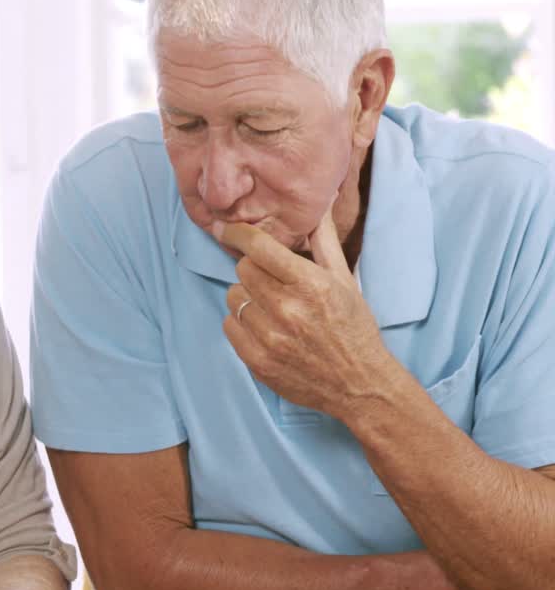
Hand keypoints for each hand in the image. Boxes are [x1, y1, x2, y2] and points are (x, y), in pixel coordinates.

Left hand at [218, 207, 406, 421]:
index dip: (239, 234)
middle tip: (270, 280)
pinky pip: (229, 324)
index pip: (258, 247)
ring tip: (270, 307)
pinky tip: (263, 326)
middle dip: (253, 269)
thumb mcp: (344, 280)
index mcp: (311, 284)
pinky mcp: (257, 361)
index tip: (230, 230)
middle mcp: (288, 309)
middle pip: (242, 270)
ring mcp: (270, 337)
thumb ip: (324, 242)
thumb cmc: (353, 327)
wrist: (359, 384)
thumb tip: (317, 205)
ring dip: (247, 297)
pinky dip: (241, 322)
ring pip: (233, 296)